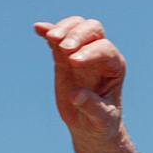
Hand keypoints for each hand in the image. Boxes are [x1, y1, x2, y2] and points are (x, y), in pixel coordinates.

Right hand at [34, 16, 126, 141]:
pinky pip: (56, 39)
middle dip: (78, 34)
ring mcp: (81, 52)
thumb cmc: (101, 122)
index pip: (105, 48)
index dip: (90, 52)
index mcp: (114, 67)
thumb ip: (92, 107)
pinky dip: (47, 31)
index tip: (74, 62)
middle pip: (93, 29)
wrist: (90, 124)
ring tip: (51, 39)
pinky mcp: (63, 56)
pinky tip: (38, 29)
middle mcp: (100, 55)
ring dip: (63, 28)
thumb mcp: (100, 119)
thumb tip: (76, 95)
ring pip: (75, 27)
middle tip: (63, 48)